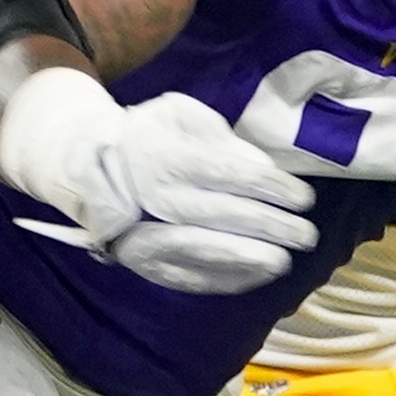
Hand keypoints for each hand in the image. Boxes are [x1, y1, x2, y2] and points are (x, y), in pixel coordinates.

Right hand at [11, 80, 318, 294]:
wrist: (88, 167)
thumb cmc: (148, 136)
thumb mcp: (178, 115)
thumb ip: (219, 136)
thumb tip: (260, 166)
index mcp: (166, 158)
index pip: (228, 174)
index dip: (270, 188)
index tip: (304, 198)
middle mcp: (155, 199)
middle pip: (222, 216)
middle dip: (271, 228)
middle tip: (306, 235)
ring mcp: (146, 235)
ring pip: (205, 251)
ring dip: (251, 259)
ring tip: (285, 261)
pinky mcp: (146, 263)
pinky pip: (189, 276)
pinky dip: (227, 279)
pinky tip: (258, 276)